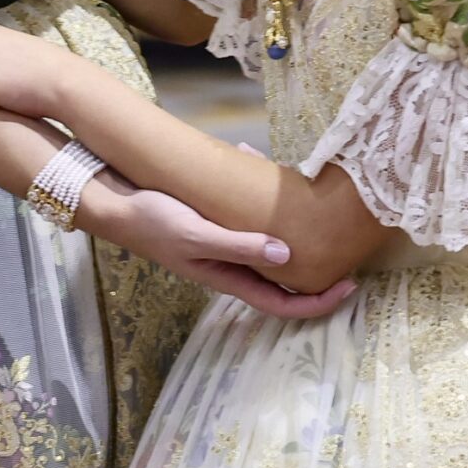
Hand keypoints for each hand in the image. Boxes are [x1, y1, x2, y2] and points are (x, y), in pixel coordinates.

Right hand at [111, 182, 355, 320]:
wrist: (116, 204)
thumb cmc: (155, 222)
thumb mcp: (199, 234)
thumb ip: (240, 245)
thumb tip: (288, 255)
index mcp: (230, 279)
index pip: (283, 304)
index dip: (319, 303)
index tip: (350, 287)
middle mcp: (231, 266)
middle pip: (283, 279)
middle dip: (315, 268)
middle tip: (345, 247)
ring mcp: (224, 245)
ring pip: (269, 244)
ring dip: (291, 228)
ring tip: (313, 204)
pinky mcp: (216, 221)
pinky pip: (248, 215)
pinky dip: (259, 196)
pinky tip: (257, 163)